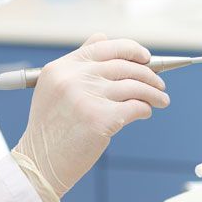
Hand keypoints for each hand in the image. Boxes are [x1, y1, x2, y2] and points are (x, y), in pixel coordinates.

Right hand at [12, 34, 169, 201]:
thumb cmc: (51, 129)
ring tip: (161, 100)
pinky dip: (146, 109)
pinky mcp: (101, 119)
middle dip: (148, 74)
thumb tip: (104, 37)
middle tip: (159, 84)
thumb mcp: (54, 87)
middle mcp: (73, 78)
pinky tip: (146, 112)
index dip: (131, 49)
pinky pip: (136, 106)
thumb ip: (79, 62)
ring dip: (153, 93)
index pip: (104, 47)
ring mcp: (87, 97)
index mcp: (62, 68)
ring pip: (135, 86)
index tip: (146, 57)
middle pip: (124, 66)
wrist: (40, 163)